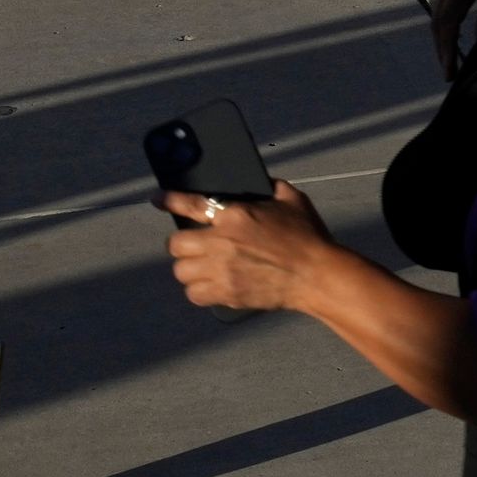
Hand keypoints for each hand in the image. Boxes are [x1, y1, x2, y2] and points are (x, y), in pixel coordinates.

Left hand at [163, 181, 335, 311]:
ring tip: (204, 268)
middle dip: (183, 244)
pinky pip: (194, 294)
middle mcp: (222, 242)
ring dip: (190, 268)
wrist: (318, 276)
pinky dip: (199, 291)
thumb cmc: (308, 237)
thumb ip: (270, 186)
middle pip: (176, 244)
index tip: (158, 199)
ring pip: (182, 271)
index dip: (170, 201)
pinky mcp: (227, 294)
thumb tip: (258, 182)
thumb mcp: (292, 199)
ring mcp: (222, 270)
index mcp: (235, 214)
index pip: (191, 204)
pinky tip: (212, 286)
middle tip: (196, 246)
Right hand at [429, 0, 476, 76]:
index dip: (447, 50)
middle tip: (448, 75)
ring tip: (449, 64)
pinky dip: (449, 26)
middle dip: (442, 49)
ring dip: (443, 39)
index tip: (450, 74)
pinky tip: (454, 41)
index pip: (447, 22)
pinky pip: (448, 6)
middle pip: (438, 20)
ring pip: (440, 14)